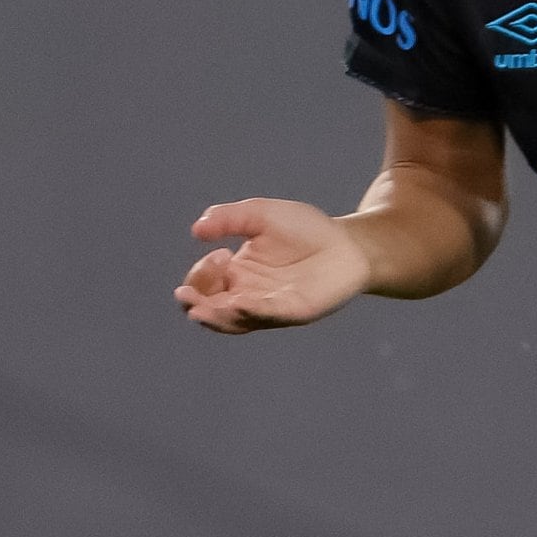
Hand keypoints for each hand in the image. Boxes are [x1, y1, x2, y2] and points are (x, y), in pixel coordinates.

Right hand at [177, 198, 372, 332]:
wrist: (349, 242)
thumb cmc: (305, 229)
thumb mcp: (260, 215)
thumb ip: (229, 218)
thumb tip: (197, 229)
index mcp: (236, 274)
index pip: (203, 285)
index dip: (200, 274)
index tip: (220, 253)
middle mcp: (247, 295)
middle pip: (210, 310)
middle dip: (194, 303)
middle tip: (186, 294)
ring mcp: (270, 308)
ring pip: (233, 321)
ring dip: (215, 316)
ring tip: (200, 309)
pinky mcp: (295, 311)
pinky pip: (269, 315)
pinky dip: (252, 311)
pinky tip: (240, 303)